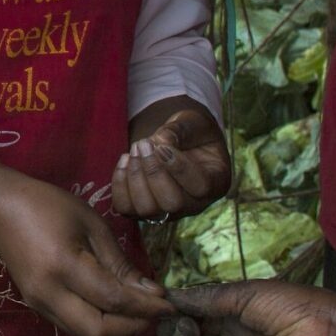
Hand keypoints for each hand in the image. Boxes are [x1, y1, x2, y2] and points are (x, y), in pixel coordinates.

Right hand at [0, 175, 167, 335]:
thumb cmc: (47, 205)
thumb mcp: (91, 224)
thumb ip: (120, 263)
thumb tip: (151, 292)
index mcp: (64, 266)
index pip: (114, 300)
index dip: (146, 307)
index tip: (171, 305)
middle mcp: (48, 293)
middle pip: (98, 332)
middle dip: (132, 328)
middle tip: (153, 312)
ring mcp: (38, 303)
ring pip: (85, 334)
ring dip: (115, 329)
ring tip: (137, 309)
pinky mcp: (35, 305)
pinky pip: (73, 325)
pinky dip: (98, 322)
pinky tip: (112, 305)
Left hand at [109, 103, 229, 220]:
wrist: (179, 143)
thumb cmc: (192, 132)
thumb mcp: (192, 123)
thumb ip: (178, 131)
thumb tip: (157, 142)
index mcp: (216, 183)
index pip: (200, 186)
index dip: (178, 167)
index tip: (162, 146)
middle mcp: (194, 204)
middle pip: (172, 203)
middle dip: (154, 172)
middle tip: (143, 145)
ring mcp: (168, 212)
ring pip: (147, 209)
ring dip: (135, 178)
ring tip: (133, 151)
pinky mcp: (143, 211)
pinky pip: (126, 208)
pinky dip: (120, 185)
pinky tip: (125, 160)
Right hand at [161, 280, 335, 335]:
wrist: (326, 335)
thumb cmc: (292, 307)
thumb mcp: (242, 294)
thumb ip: (204, 299)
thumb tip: (169, 296)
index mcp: (231, 325)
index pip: (189, 323)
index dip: (174, 315)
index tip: (164, 304)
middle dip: (173, 332)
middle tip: (178, 320)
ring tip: (189, 334)